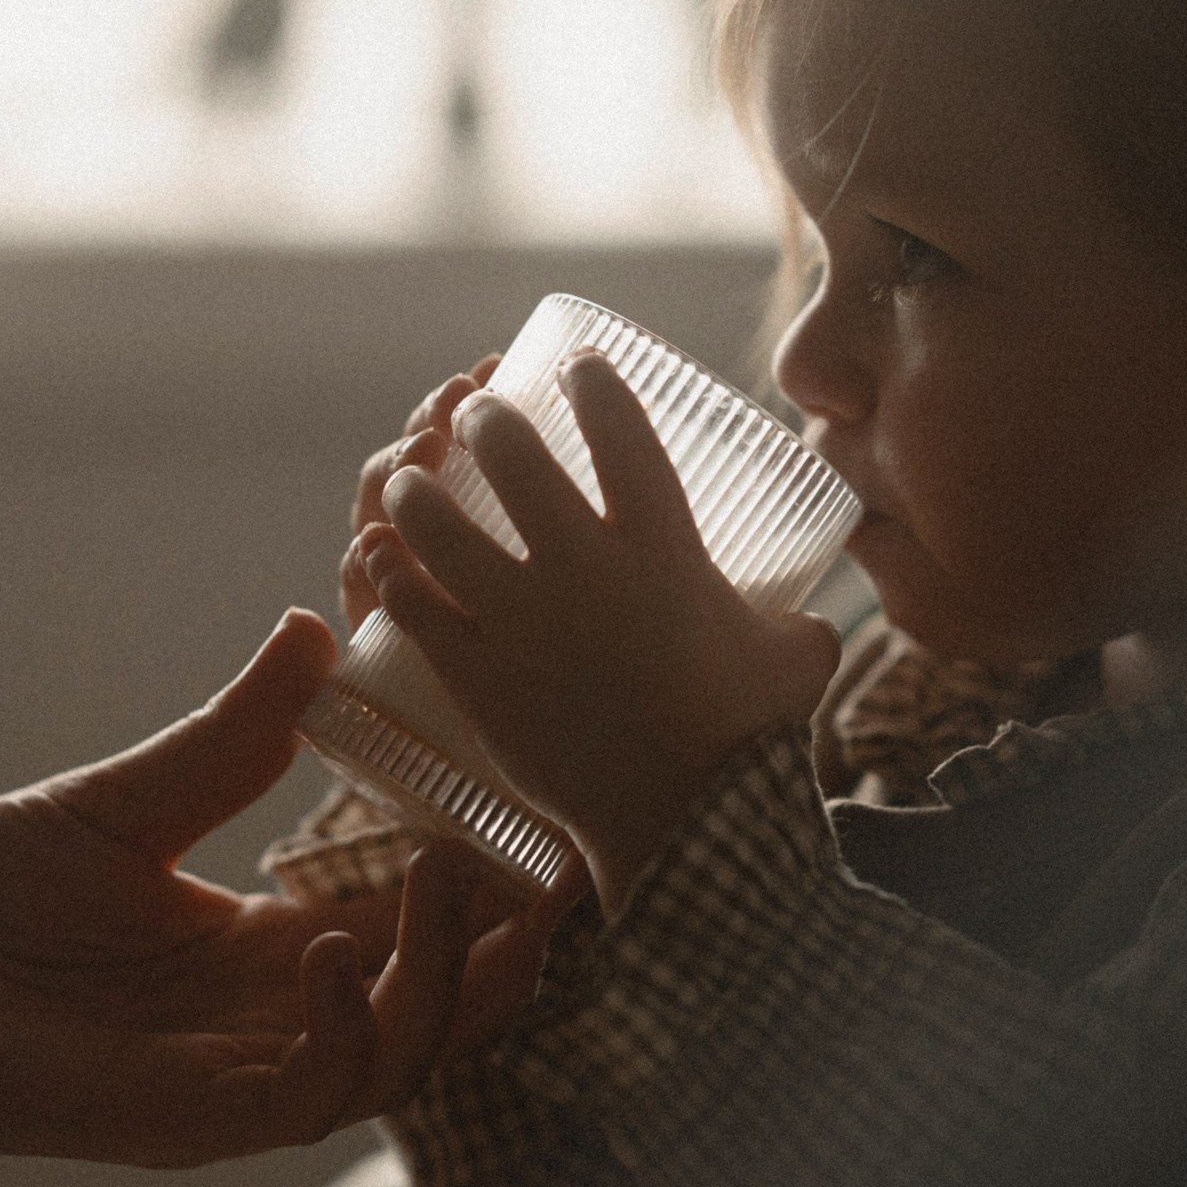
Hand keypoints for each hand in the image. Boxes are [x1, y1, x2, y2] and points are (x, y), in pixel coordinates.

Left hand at [0, 609, 526, 1166]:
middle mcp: (258, 1024)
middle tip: (565, 871)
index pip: (407, 930)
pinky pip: (301, 1096)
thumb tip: (312, 632)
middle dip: (509, 949)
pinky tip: (331, 946)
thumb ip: (228, 742)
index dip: (489, 889)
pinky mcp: (174, 1122)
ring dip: (446, 979)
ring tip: (462, 879)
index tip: (553, 820)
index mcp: (255, 953)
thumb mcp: (118, 804)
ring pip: (394, 1059)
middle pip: (432, 1008)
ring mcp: (224, 1081)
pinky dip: (344, 1029)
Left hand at [358, 351, 839, 909]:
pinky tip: (379, 553)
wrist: (683, 820)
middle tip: (479, 416)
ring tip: (413, 479)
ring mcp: (521, 619)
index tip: (574, 366)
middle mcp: (582, 565)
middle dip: (486, 418)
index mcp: (662, 545)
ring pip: (438, 522)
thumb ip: (796, 625)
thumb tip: (807, 622)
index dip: (590, 380)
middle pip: (511, 453)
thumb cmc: (746, 736)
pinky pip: (410, 604)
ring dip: (418, 489)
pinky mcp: (476, 674)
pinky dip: (388, 570)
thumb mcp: (795, 657)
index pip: (618, 427)